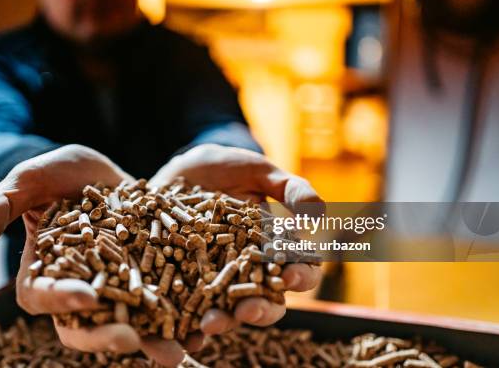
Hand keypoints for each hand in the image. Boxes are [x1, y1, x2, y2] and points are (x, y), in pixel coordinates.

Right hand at [0, 144, 192, 365]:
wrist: (102, 172)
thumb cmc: (57, 176)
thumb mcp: (30, 179)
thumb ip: (2, 203)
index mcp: (43, 273)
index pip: (43, 296)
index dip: (61, 299)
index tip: (85, 297)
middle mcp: (79, 290)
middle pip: (87, 325)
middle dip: (109, 337)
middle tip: (132, 342)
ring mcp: (117, 288)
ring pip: (131, 323)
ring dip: (154, 340)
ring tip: (179, 350)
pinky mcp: (150, 280)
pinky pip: (165, 303)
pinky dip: (182, 315)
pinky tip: (205, 323)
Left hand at [151, 144, 322, 333]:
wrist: (185, 168)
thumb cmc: (230, 169)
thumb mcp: (260, 172)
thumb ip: (291, 189)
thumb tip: (319, 212)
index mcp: (273, 251)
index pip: (296, 270)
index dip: (299, 276)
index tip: (293, 275)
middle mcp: (246, 271)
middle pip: (262, 301)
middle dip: (259, 310)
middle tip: (250, 310)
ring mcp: (214, 278)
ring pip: (224, 310)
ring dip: (221, 321)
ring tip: (210, 323)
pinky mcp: (182, 280)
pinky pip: (184, 306)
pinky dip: (183, 320)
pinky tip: (179, 331)